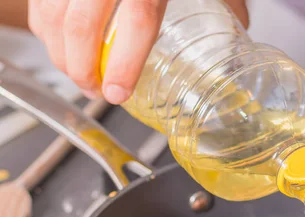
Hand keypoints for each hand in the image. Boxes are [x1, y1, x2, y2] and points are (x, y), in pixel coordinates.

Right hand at [29, 0, 248, 104]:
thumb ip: (224, 0)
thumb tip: (237, 34)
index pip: (138, 20)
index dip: (124, 63)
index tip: (117, 92)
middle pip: (80, 25)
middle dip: (81, 70)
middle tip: (96, 92)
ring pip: (52, 16)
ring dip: (60, 55)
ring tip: (81, 76)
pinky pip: (41, 3)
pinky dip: (47, 30)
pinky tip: (63, 46)